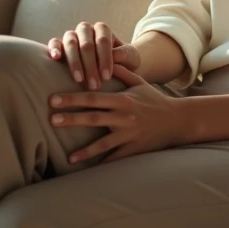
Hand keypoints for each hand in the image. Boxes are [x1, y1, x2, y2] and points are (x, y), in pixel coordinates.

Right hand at [46, 21, 140, 90]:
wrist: (111, 65)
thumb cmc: (122, 61)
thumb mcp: (130, 58)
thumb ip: (125, 54)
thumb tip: (115, 55)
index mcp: (102, 29)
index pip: (103, 40)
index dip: (104, 59)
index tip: (107, 77)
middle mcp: (86, 29)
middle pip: (86, 44)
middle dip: (90, 66)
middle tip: (94, 85)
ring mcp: (72, 35)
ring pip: (70, 43)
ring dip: (74, 63)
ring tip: (79, 80)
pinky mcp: (59, 44)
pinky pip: (54, 42)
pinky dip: (54, 48)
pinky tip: (55, 58)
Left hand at [49, 64, 190, 162]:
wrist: (177, 120)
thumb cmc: (155, 100)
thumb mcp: (140, 83)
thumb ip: (121, 71)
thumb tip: (106, 56)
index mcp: (123, 99)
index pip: (93, 97)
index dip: (72, 98)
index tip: (54, 99)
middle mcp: (124, 117)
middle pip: (93, 118)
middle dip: (71, 118)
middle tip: (51, 119)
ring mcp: (129, 134)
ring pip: (103, 144)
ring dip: (85, 151)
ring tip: (68, 156)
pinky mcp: (135, 149)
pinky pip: (116, 158)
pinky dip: (103, 164)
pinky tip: (91, 171)